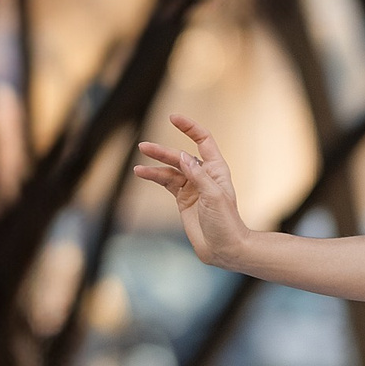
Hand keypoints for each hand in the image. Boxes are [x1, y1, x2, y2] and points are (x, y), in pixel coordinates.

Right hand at [132, 114, 250, 266]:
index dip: (189, 127)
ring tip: (139, 165)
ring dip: (155, 165)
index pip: (203, 140)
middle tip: (143, 146)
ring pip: (170, 170)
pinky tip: (142, 173)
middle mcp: (204, 175)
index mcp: (216, 169)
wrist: (224, 248)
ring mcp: (192, 187)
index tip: (173, 118)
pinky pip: (166, 183)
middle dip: (162, 151)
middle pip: (180, 156)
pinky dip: (154, 177)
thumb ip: (198, 176)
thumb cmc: (225, 222)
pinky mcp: (183, 199)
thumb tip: (182, 156)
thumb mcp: (214, 196)